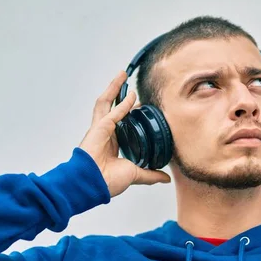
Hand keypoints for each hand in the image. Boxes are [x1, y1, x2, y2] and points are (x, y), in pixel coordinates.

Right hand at [79, 71, 170, 197]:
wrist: (94, 186)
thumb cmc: (107, 182)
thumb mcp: (135, 175)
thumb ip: (150, 174)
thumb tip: (166, 177)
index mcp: (110, 143)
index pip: (118, 121)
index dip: (127, 110)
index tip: (138, 104)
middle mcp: (103, 133)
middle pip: (109, 106)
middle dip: (116, 92)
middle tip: (125, 80)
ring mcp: (99, 130)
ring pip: (105, 103)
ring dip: (114, 88)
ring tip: (122, 75)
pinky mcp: (98, 129)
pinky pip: (112, 113)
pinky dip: (122, 104)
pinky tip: (131, 96)